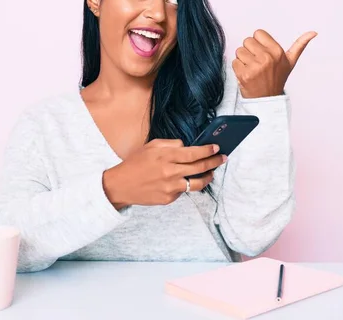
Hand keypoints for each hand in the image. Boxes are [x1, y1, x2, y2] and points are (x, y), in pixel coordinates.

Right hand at [102, 139, 225, 208]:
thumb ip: (171, 144)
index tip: (216, 147)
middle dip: (214, 162)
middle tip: (222, 158)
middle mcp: (170, 172)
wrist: (120, 185)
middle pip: (199, 167)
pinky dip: (187, 184)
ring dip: (208, 177)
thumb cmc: (135, 163)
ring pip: (197, 183)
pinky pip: (184, 191)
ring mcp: (170, 187)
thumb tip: (187, 146)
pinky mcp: (169, 198)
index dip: (207, 150)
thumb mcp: (151, 146)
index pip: (193, 153)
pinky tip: (186, 180)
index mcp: (165, 156)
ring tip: (211, 173)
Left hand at [232, 29, 317, 98]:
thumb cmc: (278, 79)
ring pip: (239, 51)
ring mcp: (255, 66)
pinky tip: (247, 74)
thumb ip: (300, 45)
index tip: (262, 53)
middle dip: (250, 50)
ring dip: (243, 60)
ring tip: (252, 68)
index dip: (258, 43)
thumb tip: (313, 32)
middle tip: (256, 62)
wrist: (268, 99)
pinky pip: (234, 62)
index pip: (258, 33)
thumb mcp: (291, 61)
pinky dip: (238, 68)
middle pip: (247, 41)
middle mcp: (267, 57)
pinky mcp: (244, 74)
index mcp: (277, 51)